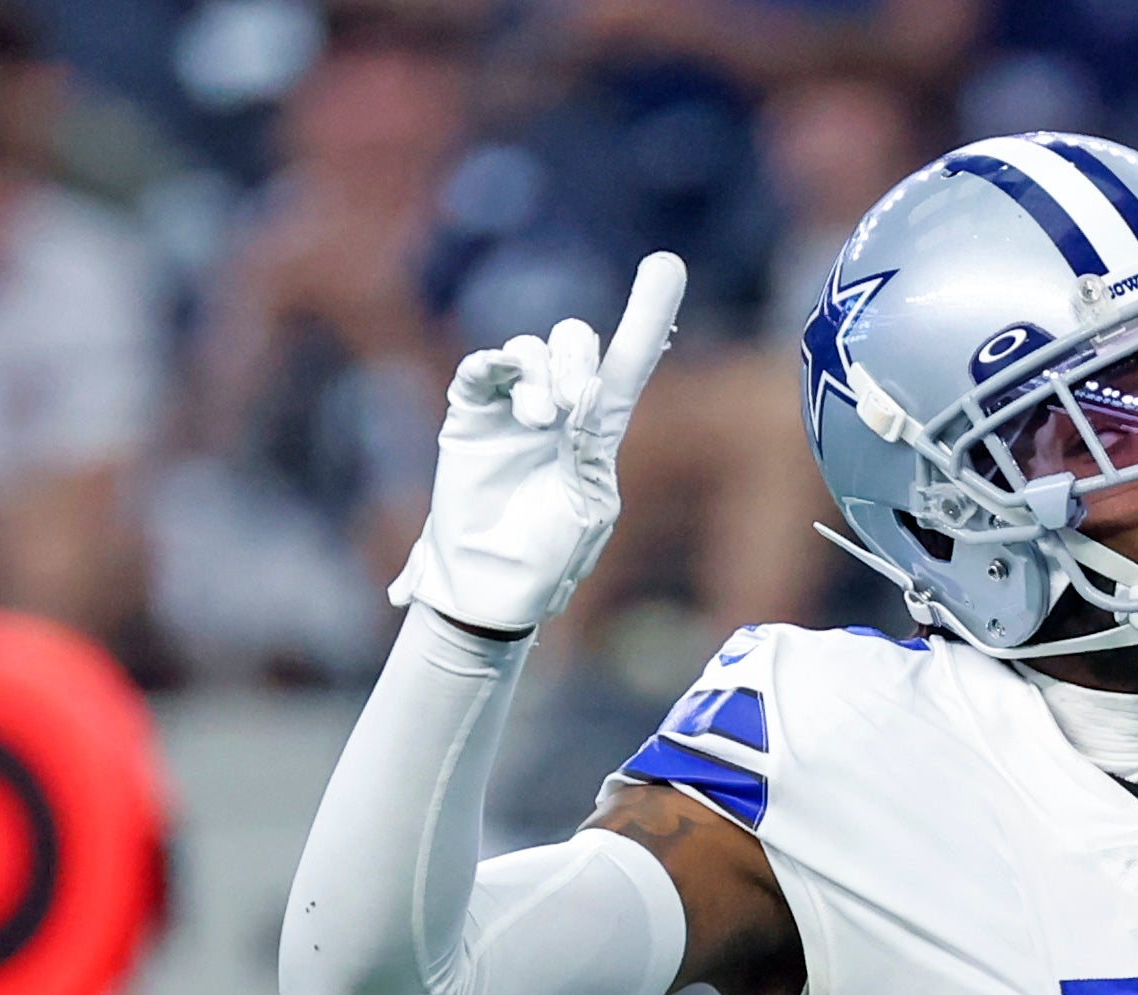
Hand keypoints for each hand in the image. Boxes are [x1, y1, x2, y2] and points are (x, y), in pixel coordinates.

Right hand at [392, 253, 685, 633]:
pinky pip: (482, 368)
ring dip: (540, 374)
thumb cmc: (548, 559)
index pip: (629, 362)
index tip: (667, 264)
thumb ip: (587, 448)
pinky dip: (497, 368)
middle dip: (576, 359)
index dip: (648, 314)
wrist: (492, 587)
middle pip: (574, 341)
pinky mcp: (470, 415)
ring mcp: (511, 408)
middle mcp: (558, 409)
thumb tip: (578, 395)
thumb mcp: (585, 505)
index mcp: (598, 432)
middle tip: (568, 409)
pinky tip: (508, 391)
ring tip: (539, 422)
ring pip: (531, 348)